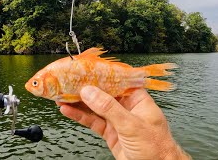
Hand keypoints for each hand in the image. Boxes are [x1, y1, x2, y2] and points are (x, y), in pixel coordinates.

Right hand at [57, 86, 190, 159]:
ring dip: (78, 103)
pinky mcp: (109, 132)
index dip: (100, 75)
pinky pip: (92, 121)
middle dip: (85, 90)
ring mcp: (116, 120)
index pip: (116, 81)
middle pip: (102, 94)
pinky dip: (79, 116)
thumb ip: (109, 108)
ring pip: (94, 108)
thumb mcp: (131, 124)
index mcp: (137, 99)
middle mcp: (126, 107)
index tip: (84, 71)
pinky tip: (68, 110)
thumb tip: (89, 92)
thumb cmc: (155, 147)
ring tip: (62, 96)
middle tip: (67, 84)